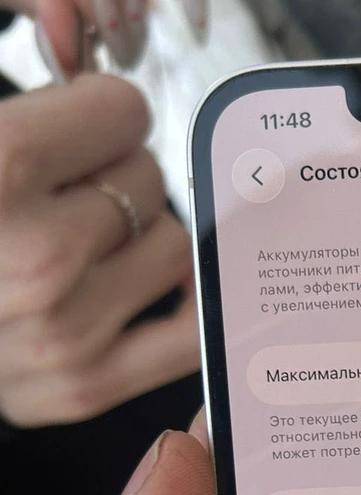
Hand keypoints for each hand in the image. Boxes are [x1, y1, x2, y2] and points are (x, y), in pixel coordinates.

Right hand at [0, 73, 198, 425]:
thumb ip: (38, 113)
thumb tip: (124, 107)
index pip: (124, 112)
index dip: (99, 113)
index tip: (75, 125)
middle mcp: (35, 259)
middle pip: (148, 179)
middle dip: (111, 176)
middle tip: (57, 194)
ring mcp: (62, 331)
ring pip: (172, 245)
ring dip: (135, 239)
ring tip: (70, 245)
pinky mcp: (82, 387)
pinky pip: (190, 333)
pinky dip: (183, 306)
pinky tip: (144, 284)